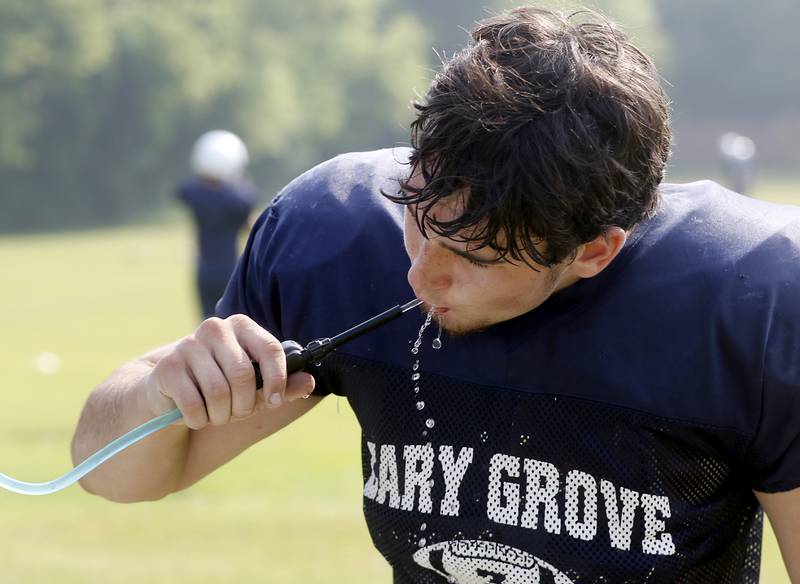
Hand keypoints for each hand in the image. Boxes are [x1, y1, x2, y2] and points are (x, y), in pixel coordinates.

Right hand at [143, 315, 314, 428]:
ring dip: (221, 415)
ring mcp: (188, 345)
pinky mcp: (167, 367)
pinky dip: (199, 420)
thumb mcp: (255, 386)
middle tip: (237, 413)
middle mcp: (216, 329)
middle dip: (244, 405)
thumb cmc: (221, 386)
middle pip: (243, 374)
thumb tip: (310, 382)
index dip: (277, 379)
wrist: (169, 391)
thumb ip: (284, 384)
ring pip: (218, 392)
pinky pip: (194, 404)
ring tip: (217, 415)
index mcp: (242, 326)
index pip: (270, 349)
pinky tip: (197, 417)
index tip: (275, 401)